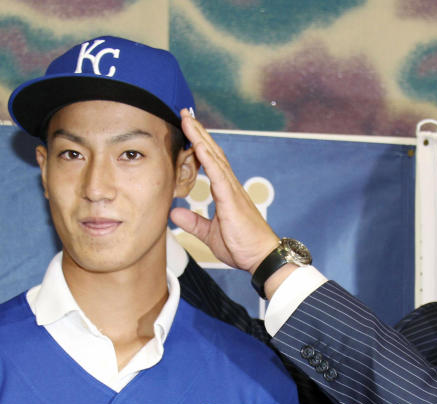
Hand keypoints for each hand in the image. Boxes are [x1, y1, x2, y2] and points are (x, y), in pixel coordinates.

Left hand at [169, 110, 279, 272]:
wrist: (262, 257)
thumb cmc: (242, 246)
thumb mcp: (210, 234)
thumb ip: (193, 222)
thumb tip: (175, 214)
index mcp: (225, 192)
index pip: (210, 162)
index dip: (199, 144)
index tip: (187, 129)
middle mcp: (230, 186)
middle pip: (212, 152)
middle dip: (198, 132)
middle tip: (185, 113)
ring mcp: (232, 191)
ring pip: (215, 157)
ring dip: (201, 137)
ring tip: (188, 120)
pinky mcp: (232, 200)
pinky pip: (218, 175)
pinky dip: (208, 158)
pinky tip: (198, 144)